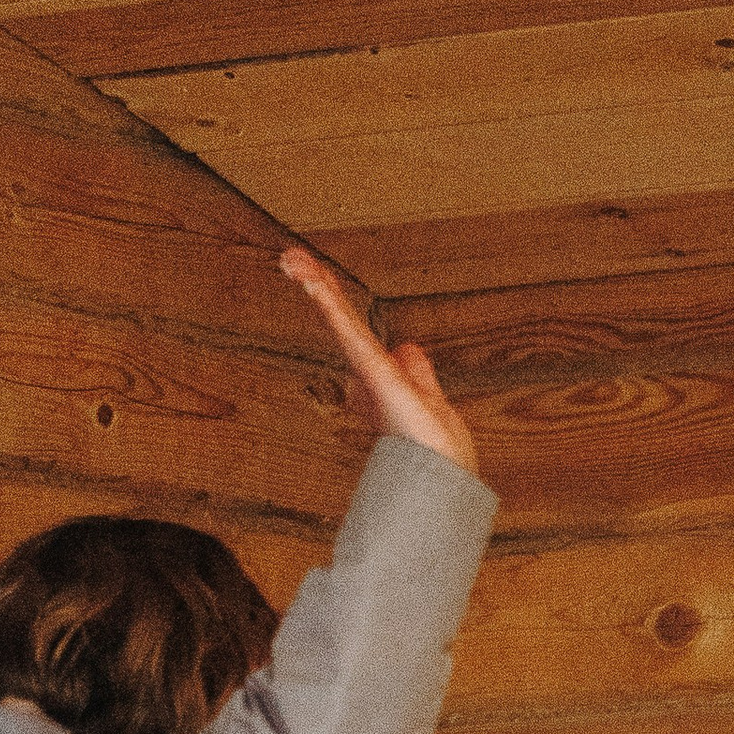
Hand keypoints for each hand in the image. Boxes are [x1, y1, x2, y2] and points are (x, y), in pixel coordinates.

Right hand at [279, 247, 477, 478]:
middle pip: (340, 320)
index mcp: (376, 375)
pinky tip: (317, 286)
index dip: (332, 301)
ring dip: (319, 287)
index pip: (351, 328)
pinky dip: (334, 309)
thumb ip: (416, 370)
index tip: (312, 276)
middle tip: (290, 259)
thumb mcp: (427, 393)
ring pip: (342, 322)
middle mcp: (366, 375)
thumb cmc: (436, 447)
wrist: (442, 474)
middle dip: (318, 287)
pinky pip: (353, 335)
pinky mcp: (376, 374)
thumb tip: (406, 349)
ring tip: (294, 261)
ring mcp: (369, 374)